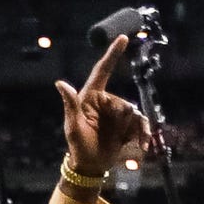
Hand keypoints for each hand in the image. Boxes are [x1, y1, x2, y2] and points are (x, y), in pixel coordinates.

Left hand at [58, 36, 149, 177]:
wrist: (91, 166)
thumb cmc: (78, 145)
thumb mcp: (73, 126)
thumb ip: (70, 104)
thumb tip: (59, 83)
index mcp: (91, 96)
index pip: (103, 70)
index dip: (112, 53)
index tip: (122, 37)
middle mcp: (106, 101)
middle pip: (124, 102)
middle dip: (124, 119)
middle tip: (115, 134)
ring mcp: (117, 113)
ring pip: (134, 114)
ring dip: (137, 129)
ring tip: (136, 143)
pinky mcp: (126, 125)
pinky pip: (140, 125)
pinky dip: (143, 134)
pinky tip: (143, 146)